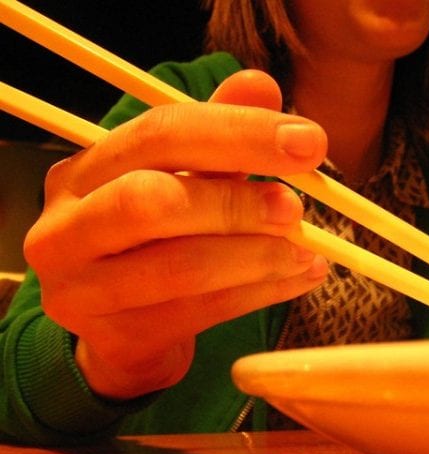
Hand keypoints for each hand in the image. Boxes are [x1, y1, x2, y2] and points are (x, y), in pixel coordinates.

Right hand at [24, 70, 327, 399]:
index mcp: (81, 173)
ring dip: (256, 257)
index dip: (238, 133)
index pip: (158, 134)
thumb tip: (261, 86)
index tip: (308, 143)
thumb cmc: (150, 246)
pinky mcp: (117, 339)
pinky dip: (257, 295)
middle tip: (295, 209)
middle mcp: (65, 229)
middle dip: (236, 202)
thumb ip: (213, 137)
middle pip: (152, 202)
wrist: (120, 332)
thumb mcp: (177, 183)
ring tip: (306, 253)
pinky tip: (295, 281)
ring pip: (179, 268)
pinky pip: (199, 314)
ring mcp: (82, 291)